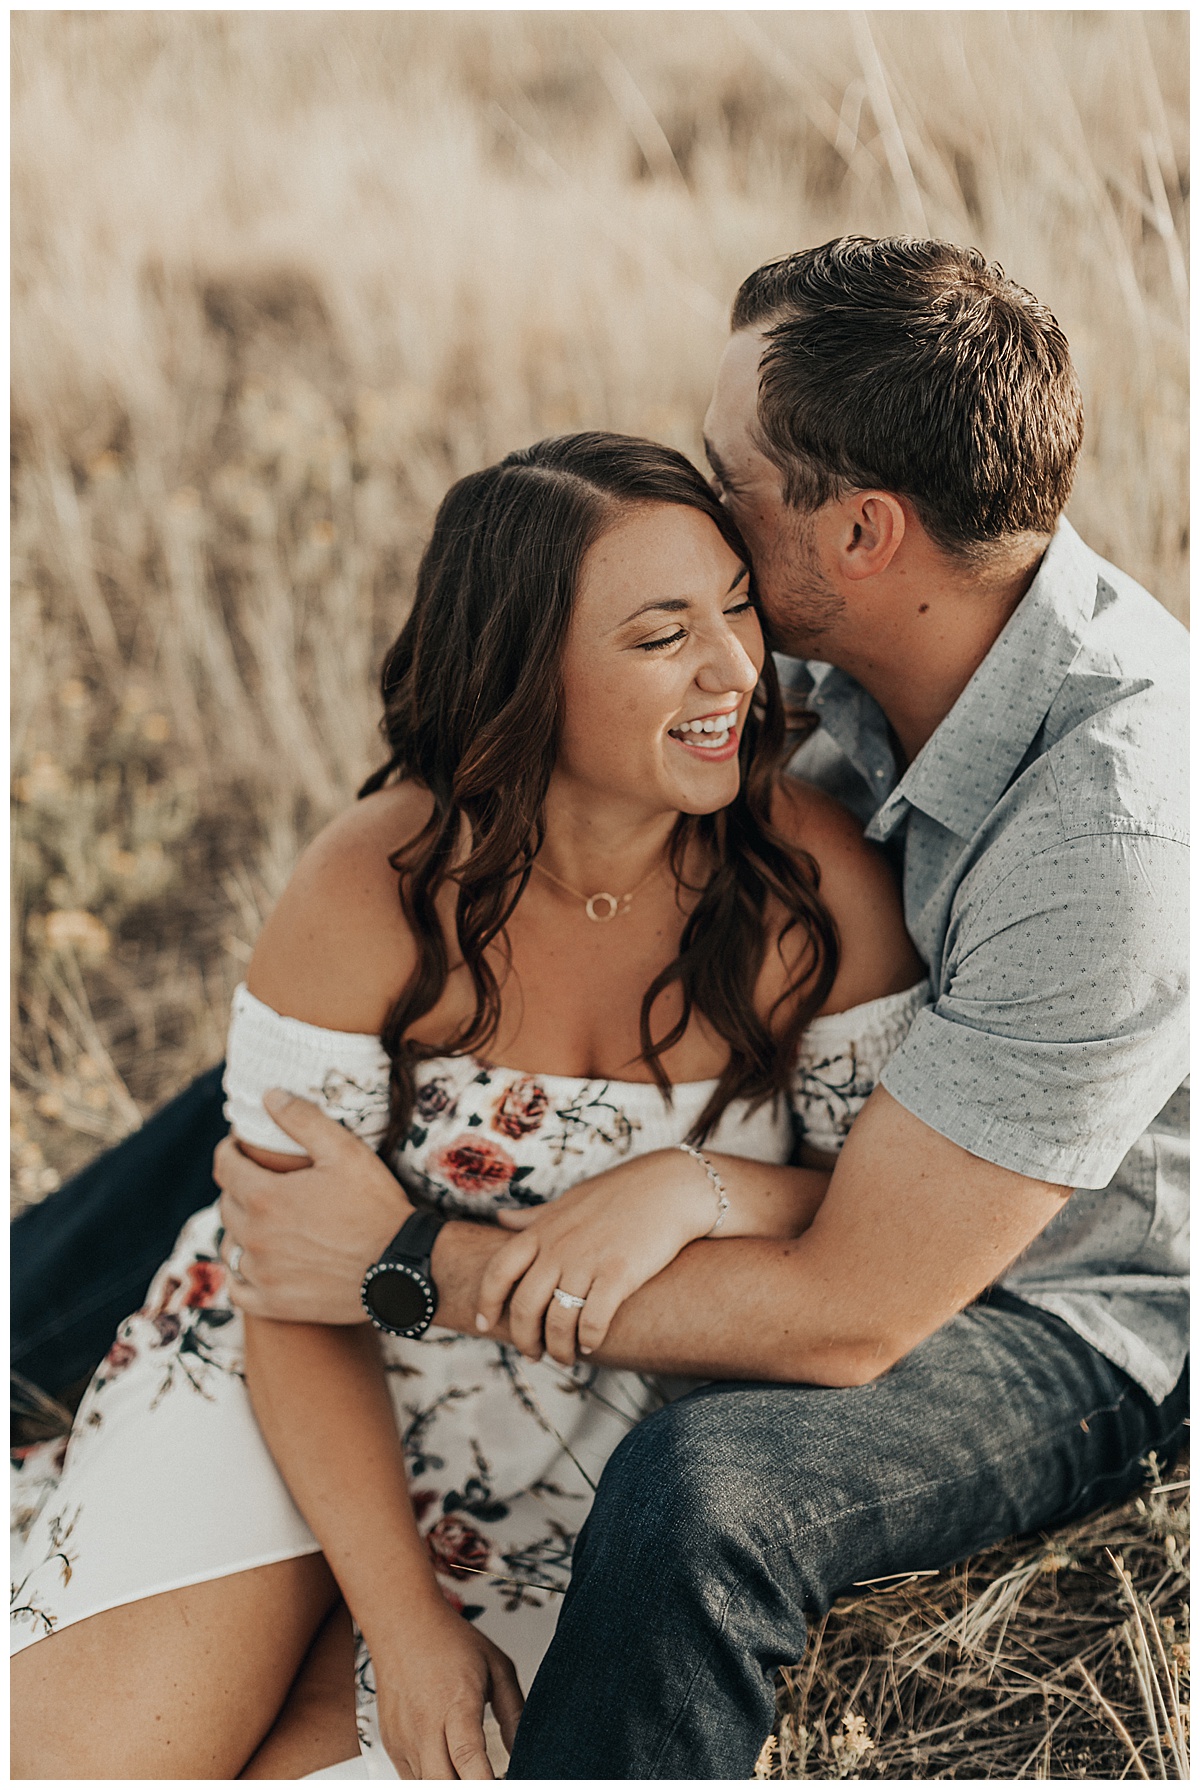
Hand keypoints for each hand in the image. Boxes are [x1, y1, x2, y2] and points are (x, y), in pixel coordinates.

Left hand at [213, 1090, 412, 1322]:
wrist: (401, 1267)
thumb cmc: (375, 1205)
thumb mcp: (344, 1151)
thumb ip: (303, 1120)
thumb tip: (269, 1096)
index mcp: (265, 1197)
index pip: (225, 1167)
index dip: (229, 1150)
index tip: (239, 1146)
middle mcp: (254, 1237)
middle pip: (226, 1205)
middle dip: (238, 1186)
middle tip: (260, 1180)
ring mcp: (262, 1274)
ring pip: (230, 1245)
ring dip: (239, 1229)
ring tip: (260, 1221)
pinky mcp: (274, 1303)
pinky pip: (238, 1289)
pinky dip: (240, 1275)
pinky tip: (255, 1265)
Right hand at [371, 1601, 523, 1778]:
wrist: (403, 1623)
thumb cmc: (449, 1641)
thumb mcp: (496, 1667)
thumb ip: (514, 1712)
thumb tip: (524, 1753)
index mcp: (456, 1702)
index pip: (467, 1756)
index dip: (484, 1782)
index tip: (503, 1784)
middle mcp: (425, 1725)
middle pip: (441, 1784)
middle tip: (490, 1782)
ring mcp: (404, 1739)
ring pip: (426, 1787)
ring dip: (451, 1785)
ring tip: (471, 1773)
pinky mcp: (391, 1747)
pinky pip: (413, 1781)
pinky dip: (434, 1780)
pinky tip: (450, 1768)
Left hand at [475, 1149, 712, 1364]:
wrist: (669, 1187)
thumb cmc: (619, 1193)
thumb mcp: (568, 1200)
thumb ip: (534, 1217)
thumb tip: (500, 1218)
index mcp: (542, 1230)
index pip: (498, 1271)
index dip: (486, 1302)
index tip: (484, 1325)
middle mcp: (558, 1248)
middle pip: (524, 1306)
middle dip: (524, 1339)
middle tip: (532, 1355)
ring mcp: (587, 1261)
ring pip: (557, 1321)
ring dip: (557, 1348)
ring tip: (565, 1357)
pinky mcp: (619, 1275)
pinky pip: (592, 1321)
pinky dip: (588, 1341)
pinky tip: (590, 1345)